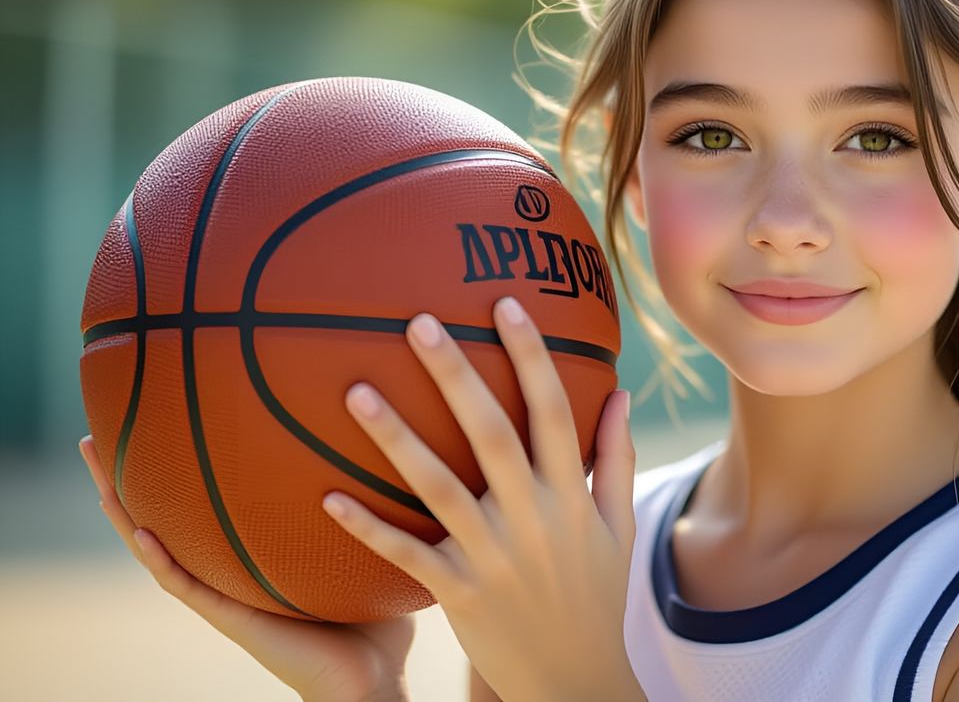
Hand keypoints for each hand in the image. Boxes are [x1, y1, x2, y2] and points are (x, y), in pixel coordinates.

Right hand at [79, 435, 415, 701]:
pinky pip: (185, 585)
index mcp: (254, 556)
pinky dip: (159, 558)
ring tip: (97, 466)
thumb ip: (374, 508)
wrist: (371, 682)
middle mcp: (229, 571)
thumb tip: (399, 449)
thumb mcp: (373, 544)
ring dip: (124, 507)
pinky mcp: (229, 620)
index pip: (208, 505)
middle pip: (168, 515)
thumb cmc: (379, 622)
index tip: (158, 421)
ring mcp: (223, 595)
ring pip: (157, 544)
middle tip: (100, 432)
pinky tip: (140, 530)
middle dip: (134, 476)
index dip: (180, 468)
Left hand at [322, 297, 640, 701]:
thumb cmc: (596, 596)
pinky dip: (368, 529)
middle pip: (492, 433)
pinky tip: (327, 497)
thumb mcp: (618, 527)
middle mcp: (534, 518)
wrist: (575, 680)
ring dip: (397, 438)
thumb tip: (619, 392)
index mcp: (573, 495)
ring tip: (356, 391)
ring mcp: (494, 556)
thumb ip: (616, 459)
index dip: (531, 355)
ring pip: (439, 487)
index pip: (555, 411)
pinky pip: (406, 555)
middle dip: (458, 374)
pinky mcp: (458, 594)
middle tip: (419, 322)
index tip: (505, 305)